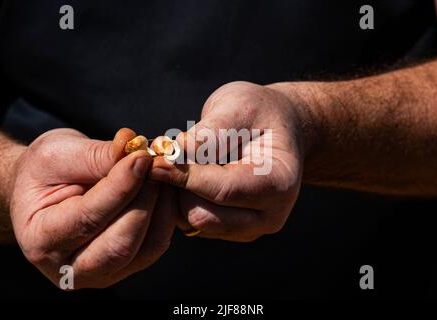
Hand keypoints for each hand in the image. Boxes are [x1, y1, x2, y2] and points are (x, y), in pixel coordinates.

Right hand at [10, 128, 175, 287]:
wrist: (43, 190)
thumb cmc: (45, 171)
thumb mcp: (57, 154)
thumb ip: (96, 157)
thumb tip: (139, 155)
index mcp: (41, 240)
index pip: (89, 218)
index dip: (121, 187)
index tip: (142, 157)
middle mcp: (70, 268)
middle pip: (121, 244)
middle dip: (146, 199)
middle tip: (157, 163)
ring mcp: (102, 272)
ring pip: (147, 247)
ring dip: (162, 206)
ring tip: (161, 171)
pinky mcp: (127, 265)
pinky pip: (157, 244)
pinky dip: (167, 213)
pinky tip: (164, 186)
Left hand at [151, 81, 307, 241]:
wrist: (272, 126)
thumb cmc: (258, 112)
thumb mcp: (239, 108)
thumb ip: (211, 132)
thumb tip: (175, 153)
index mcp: (279, 184)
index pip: (223, 190)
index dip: (186, 175)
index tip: (157, 160)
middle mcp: (267, 216)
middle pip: (203, 215)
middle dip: (180, 186)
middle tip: (166, 155)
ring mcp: (247, 227)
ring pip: (191, 222)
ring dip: (176, 192)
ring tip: (178, 159)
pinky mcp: (226, 229)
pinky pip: (189, 222)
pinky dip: (178, 198)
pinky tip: (182, 172)